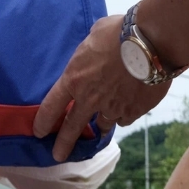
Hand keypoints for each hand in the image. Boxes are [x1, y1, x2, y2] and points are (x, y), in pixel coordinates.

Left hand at [34, 15, 168, 160]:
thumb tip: (96, 46)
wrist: (150, 44)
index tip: (39, 132)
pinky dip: (123, 115)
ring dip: (99, 125)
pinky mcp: (133, 111)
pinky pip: (124, 118)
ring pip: (102, 125)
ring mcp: (112, 107)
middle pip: (72, 127)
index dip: (43, 121)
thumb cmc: (119, 32)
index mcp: (74, 78)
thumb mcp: (95, 34)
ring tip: (100, 127)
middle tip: (58, 155)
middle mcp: (90, 98)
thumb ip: (91, 49)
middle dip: (63, 144)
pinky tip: (127, 108)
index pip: (52, 105)